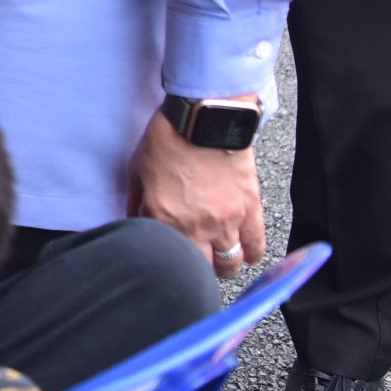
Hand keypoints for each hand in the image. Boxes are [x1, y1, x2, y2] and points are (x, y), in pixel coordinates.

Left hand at [129, 103, 265, 277]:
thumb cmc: (168, 137)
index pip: (163, 256)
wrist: (204, 118)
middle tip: (195, 263)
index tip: (167, 257)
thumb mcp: (137, 170)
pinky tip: (246, 254)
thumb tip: (135, 220)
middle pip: (199, 270)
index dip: (164, 257)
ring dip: (224, 266)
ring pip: (229, 264)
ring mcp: (226, 221)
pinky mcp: (250, 210)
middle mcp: (195, 227)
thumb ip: (137, 202)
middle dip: (195, 271)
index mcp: (163, 219)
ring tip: (220, 260)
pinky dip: (251, 254)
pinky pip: (256, 245)